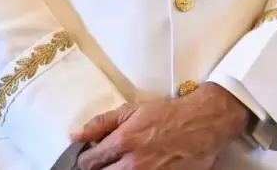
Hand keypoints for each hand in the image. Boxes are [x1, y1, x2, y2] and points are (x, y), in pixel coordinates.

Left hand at [72, 83, 251, 169]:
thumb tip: (75, 135)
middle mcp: (133, 164)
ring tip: (122, 163)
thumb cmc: (166, 114)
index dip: (86, 159)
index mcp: (122, 143)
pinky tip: (136, 166)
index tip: (90, 156)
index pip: (89, 162)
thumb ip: (100, 124)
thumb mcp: (130, 111)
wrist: (202, 122)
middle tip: (105, 161)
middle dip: (99, 168)